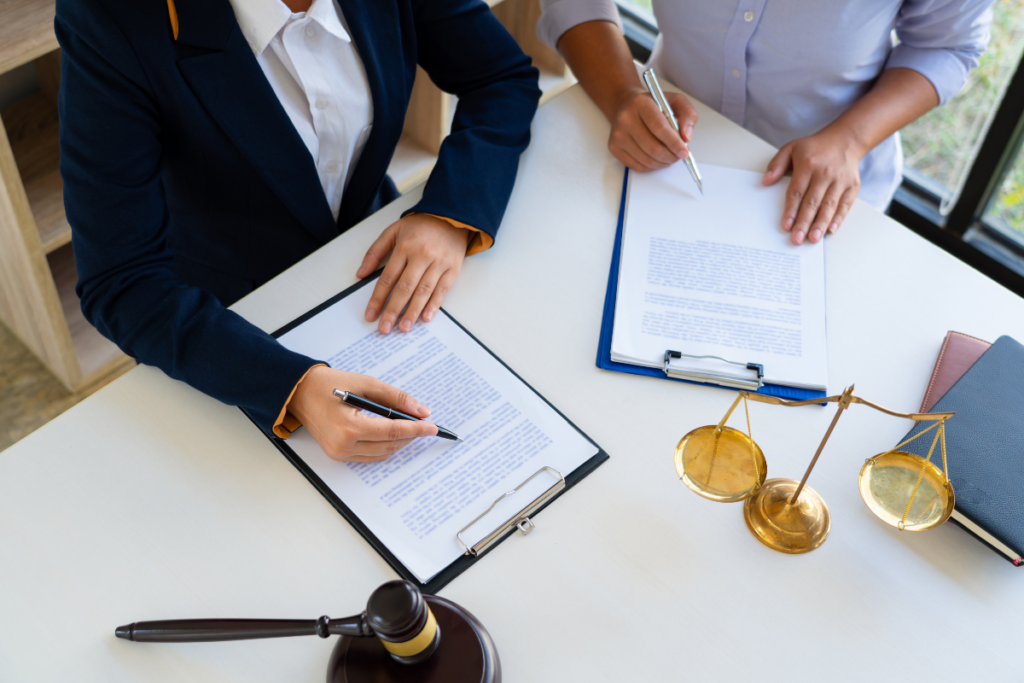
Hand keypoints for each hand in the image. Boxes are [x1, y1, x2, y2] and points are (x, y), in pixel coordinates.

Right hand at [288, 366, 437, 461]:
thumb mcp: (365, 384)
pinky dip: (384, 446)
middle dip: (410, 435)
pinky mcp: (338, 455)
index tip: (433, 427)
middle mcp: (344, 445)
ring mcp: (340, 453)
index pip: (393, 431)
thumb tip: (421, 410)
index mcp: (349, 427)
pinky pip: (370, 456)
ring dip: (399, 442)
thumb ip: (394, 398)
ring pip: (382, 453)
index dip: (416, 429)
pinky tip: (392, 434)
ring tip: (410, 427)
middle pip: (390, 445)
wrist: (298, 392)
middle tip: (424, 423)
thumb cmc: (328, 384)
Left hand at [357, 214, 470, 333]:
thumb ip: (376, 251)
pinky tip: (425, 317)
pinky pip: (442, 290)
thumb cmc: (421, 225)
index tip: (371, 314)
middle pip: (404, 288)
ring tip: (404, 328)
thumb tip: (361, 273)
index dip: (378, 298)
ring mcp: (438, 263)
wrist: (452, 216)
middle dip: (393, 310)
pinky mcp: (452, 269)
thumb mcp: (394, 230)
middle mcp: (421, 256)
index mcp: (404, 247)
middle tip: (385, 328)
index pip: (388, 277)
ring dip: (412, 311)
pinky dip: (434, 305)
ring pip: (423, 292)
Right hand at [608, 88, 698, 171]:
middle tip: (679, 156)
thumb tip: (686, 137)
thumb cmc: (653, 105)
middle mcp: (625, 118)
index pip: (659, 128)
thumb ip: (687, 115)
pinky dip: (651, 166)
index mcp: (641, 103)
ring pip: (646, 160)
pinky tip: (657, 158)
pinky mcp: (613, 147)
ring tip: (669, 157)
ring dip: (662, 163)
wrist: (626, 105)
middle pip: (652, 147)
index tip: (684, 152)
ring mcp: (617, 134)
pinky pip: (637, 166)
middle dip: (670, 156)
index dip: (674, 143)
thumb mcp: (675, 101)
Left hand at [763, 128, 863, 244]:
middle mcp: (825, 173)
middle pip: (813, 202)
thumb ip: (777, 164)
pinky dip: (838, 218)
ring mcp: (840, 180)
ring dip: (821, 224)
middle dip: (804, 222)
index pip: (797, 191)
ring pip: (829, 205)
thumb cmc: (814, 147)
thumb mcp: (791, 148)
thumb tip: (766, 180)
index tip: (786, 225)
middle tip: (797, 239)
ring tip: (813, 239)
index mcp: (808, 164)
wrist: (845, 139)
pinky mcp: (852, 186)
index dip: (791, 210)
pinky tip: (831, 230)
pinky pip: (845, 205)